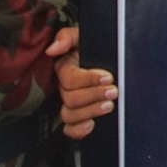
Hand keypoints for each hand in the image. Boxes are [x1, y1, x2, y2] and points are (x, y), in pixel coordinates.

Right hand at [50, 25, 118, 139]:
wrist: (109, 55)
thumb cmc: (95, 45)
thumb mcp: (82, 35)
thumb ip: (67, 37)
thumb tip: (52, 50)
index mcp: (65, 68)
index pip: (70, 79)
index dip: (88, 80)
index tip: (109, 77)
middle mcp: (65, 88)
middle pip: (70, 99)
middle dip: (93, 96)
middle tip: (114, 91)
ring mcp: (70, 104)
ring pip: (69, 115)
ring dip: (90, 111)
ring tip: (110, 106)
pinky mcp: (78, 118)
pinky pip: (69, 130)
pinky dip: (78, 130)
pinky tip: (92, 125)